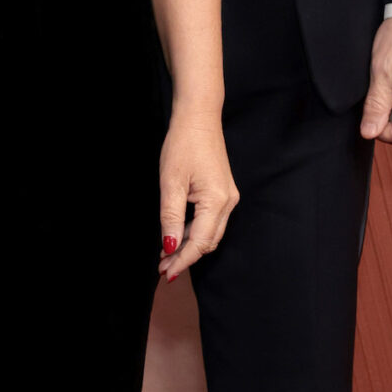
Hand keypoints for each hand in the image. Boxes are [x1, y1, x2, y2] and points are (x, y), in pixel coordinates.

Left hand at [159, 110, 238, 279]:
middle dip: (186, 257)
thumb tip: (170, 246)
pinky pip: (210, 221)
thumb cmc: (183, 145)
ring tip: (166, 255)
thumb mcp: (170, 183)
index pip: (200, 243)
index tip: (166, 273)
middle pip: (208, 242)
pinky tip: (177, 235)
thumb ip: (171, 217)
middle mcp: (228, 202)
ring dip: (189, 246)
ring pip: (210, 233)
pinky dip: (194, 232)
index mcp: (216, 201)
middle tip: (163, 268)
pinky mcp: (223, 192)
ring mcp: (228, 198)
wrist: (199, 118)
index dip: (183, 260)